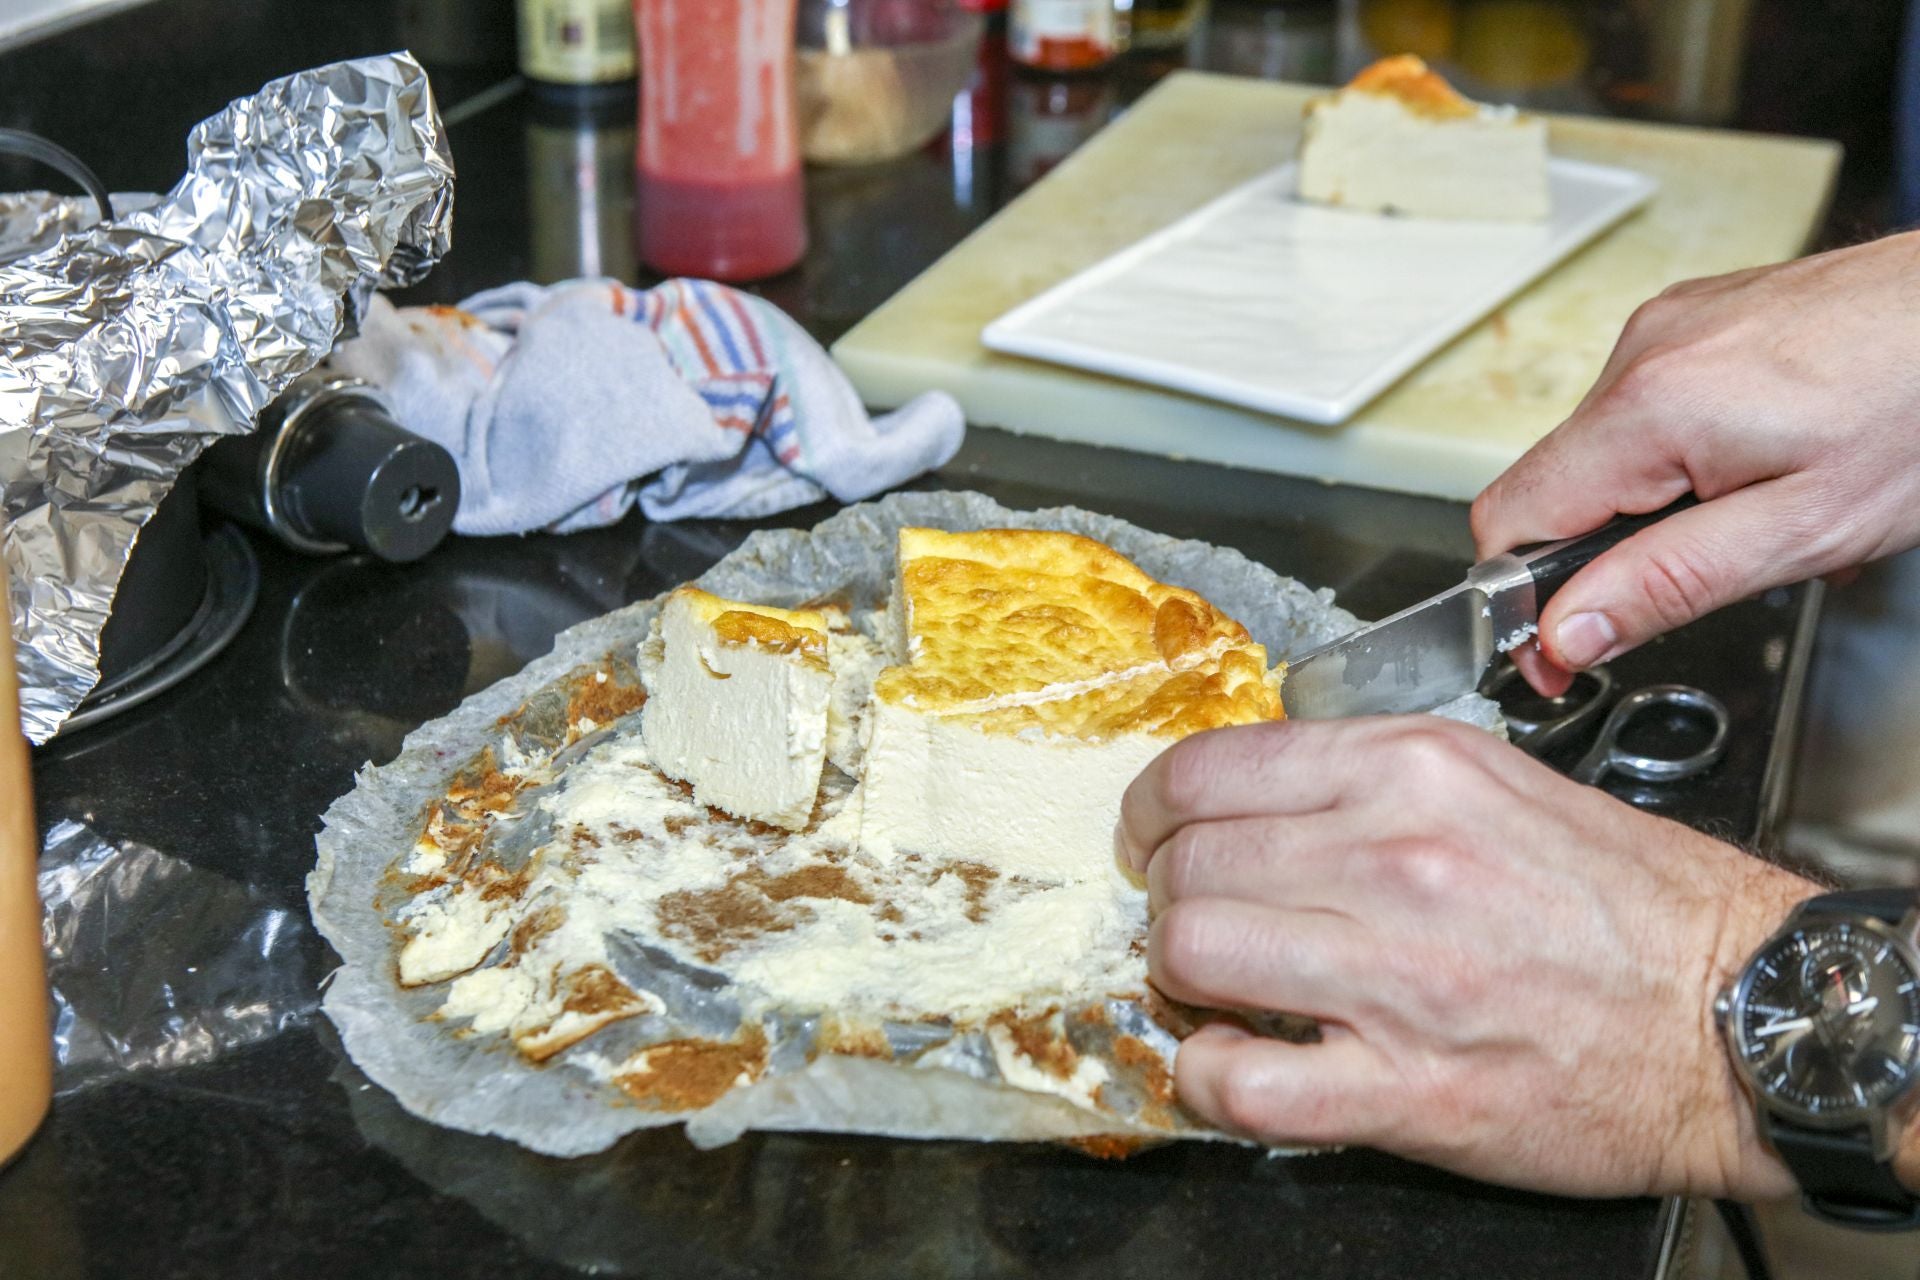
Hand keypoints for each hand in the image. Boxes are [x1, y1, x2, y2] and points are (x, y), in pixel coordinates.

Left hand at [1116, 714, 1818, 1198]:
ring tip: (1218, 987)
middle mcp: (1393, 859)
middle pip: (1188, 865)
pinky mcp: (1406, 1089)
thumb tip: (1256, 797)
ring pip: (1189, 953)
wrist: (1737, 1016)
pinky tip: (1238, 1061)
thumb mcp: (1499, 781)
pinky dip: (1209, 1075)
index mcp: (1412, 771)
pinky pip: (1238, 1080)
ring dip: (1181, 978)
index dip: (1153, 811)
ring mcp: (1394, 976)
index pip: (1206, 771)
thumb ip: (1369, 779)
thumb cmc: (1631, 904)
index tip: (1155, 838)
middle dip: (1171, 895)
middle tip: (1199, 918)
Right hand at [1471, 230, 1919, 693]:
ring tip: (1751, 513)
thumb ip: (1667, 584)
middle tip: (1694, 586)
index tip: (1560, 656)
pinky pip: (1646, 408)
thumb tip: (1565, 632)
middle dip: (1603, 554)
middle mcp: (1640, 352)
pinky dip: (1680, 455)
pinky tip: (1758, 463)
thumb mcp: (1802, 533)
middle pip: (1552, 487)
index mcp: (1650, 408)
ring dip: (1649, 505)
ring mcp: (1667, 326)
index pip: (1509, 522)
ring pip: (1601, 452)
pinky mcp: (1696, 317)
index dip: (1523, 603)